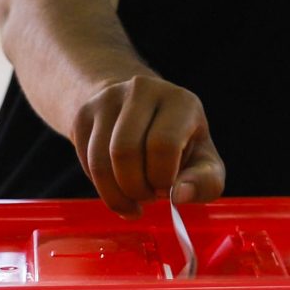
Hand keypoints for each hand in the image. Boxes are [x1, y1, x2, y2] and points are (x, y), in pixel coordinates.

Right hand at [71, 73, 226, 216]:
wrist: (141, 115)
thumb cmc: (180, 145)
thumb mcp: (204, 164)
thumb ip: (204, 182)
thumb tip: (179, 195)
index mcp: (180, 101)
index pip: (164, 143)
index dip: (163, 177)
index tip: (167, 190)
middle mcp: (143, 90)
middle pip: (125, 152)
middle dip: (137, 189)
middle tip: (149, 197)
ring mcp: (108, 99)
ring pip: (100, 161)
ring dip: (117, 194)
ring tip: (134, 198)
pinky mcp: (84, 114)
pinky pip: (86, 163)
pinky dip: (102, 189)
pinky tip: (118, 190)